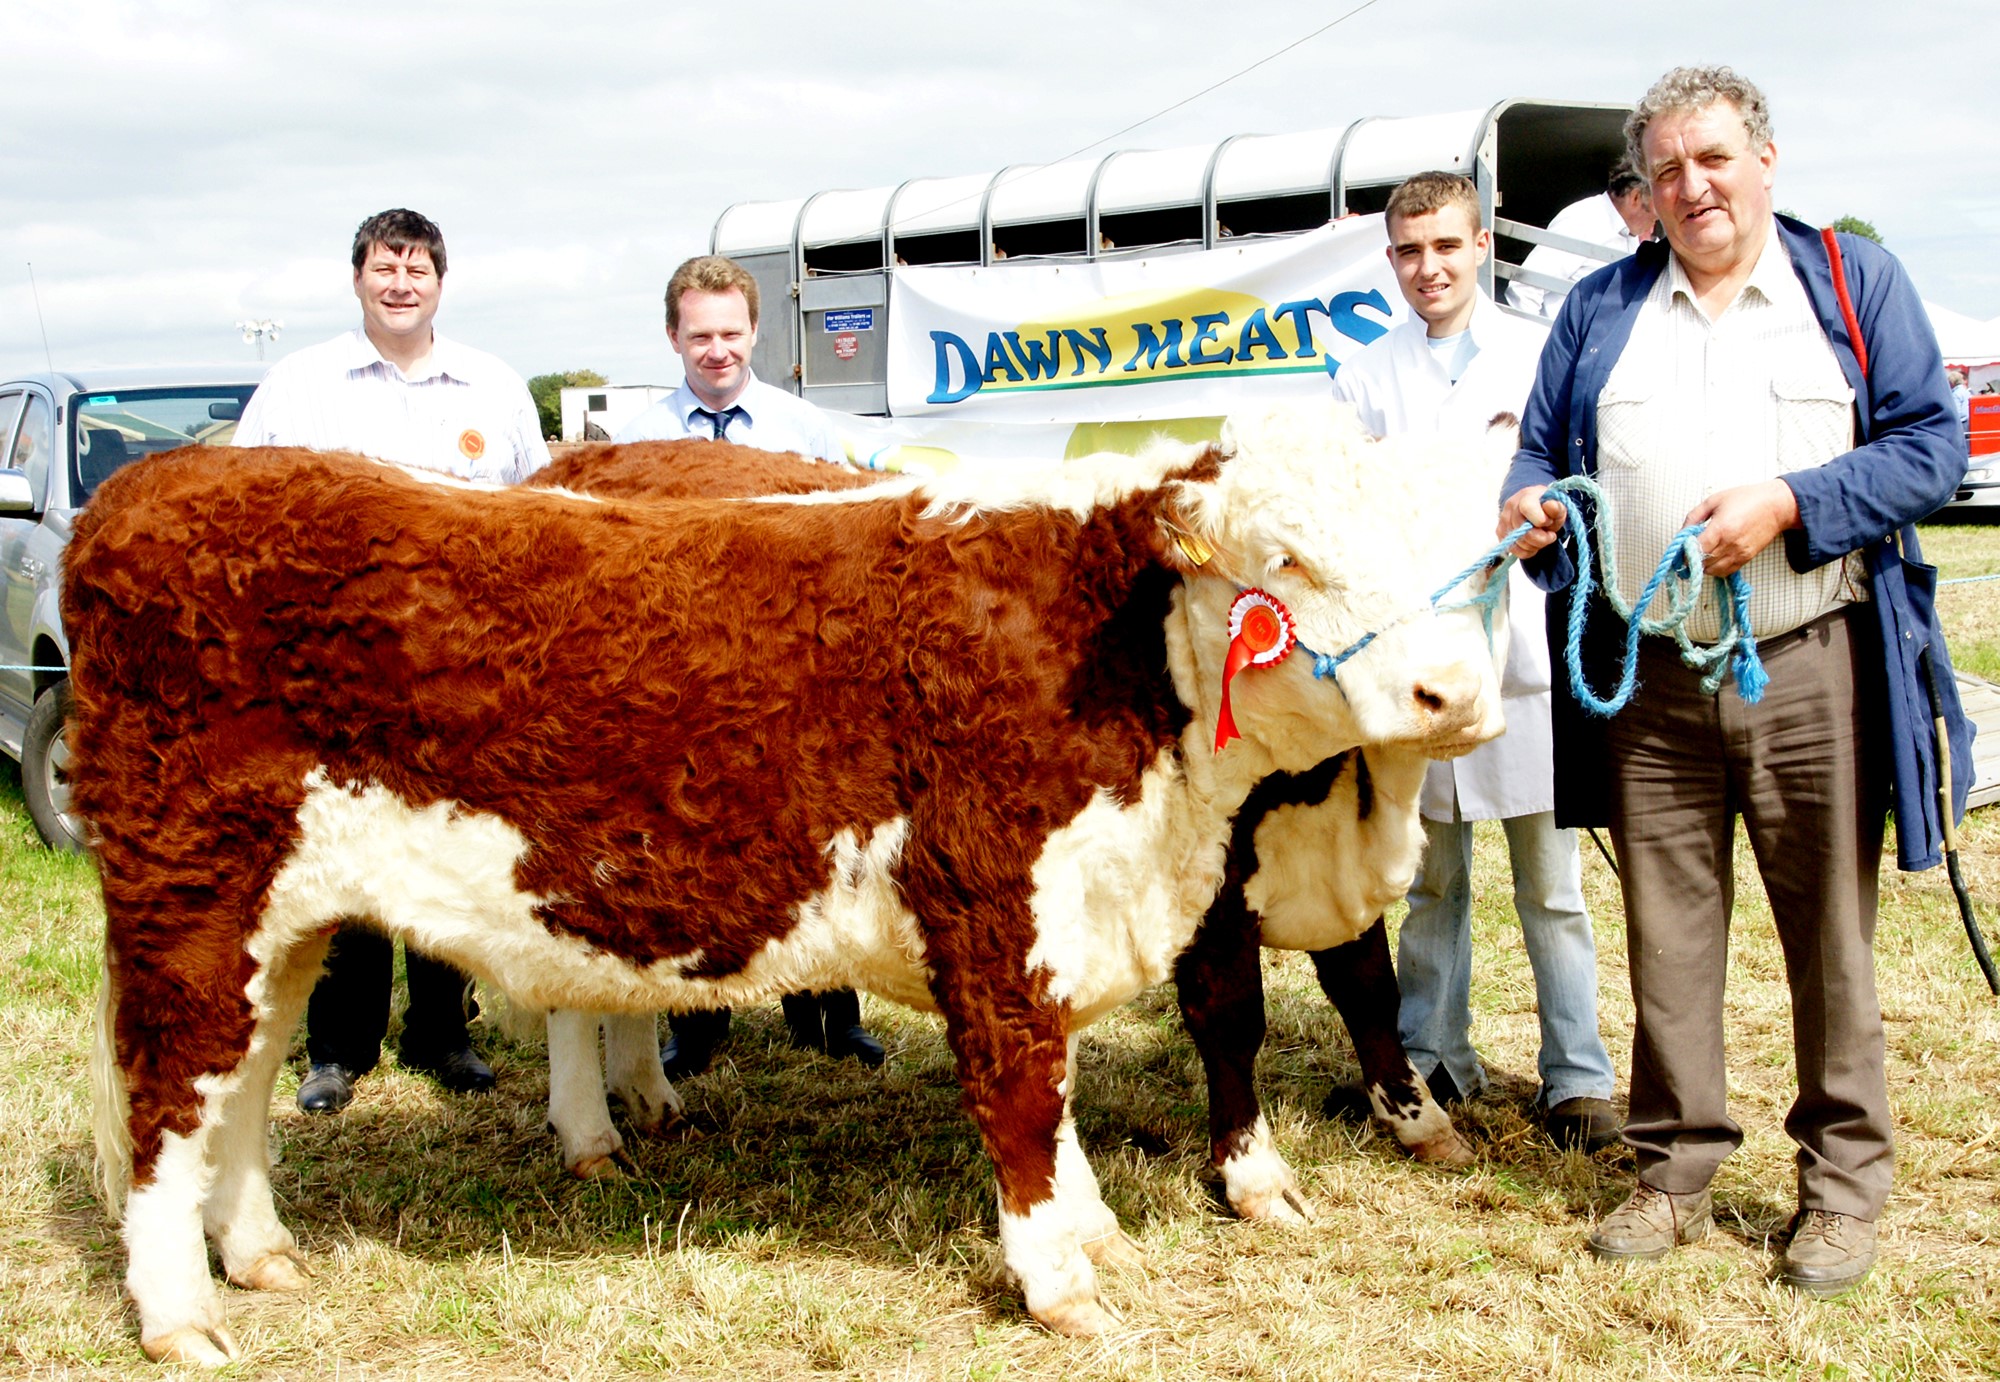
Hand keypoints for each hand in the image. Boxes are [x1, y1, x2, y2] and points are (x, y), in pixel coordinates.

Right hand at [1498, 485, 1566, 557]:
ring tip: (1541, 538)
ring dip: (1534, 546)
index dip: (1538, 519)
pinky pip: (1513, 549)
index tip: (1548, 523)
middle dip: (1541, 538)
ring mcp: (1503, 519)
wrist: (1535, 509)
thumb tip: (1549, 505)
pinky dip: (1526, 551)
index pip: (1527, 508)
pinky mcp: (1500, 532)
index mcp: (1527, 496)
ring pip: (1518, 542)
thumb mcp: (1558, 507)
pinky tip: (1533, 544)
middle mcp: (1511, 506)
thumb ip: (1556, 508)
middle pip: (1522, 531)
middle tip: (1551, 536)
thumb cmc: (1547, 509)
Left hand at [1684, 480, 1799, 576]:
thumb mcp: (1714, 500)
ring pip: (1712, 571)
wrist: (1776, 506)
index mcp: (1720, 529)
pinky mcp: (1746, 558)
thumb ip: (1694, 516)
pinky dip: (1715, 568)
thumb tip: (1681, 533)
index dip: (1684, 552)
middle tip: (1688, 551)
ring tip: (1701, 554)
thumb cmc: (1746, 499)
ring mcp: (1739, 553)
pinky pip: (1725, 572)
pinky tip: (1713, 557)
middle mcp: (1730, 544)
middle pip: (1702, 563)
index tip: (1680, 548)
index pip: (1696, 550)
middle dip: (1691, 559)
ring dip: (1702, 566)